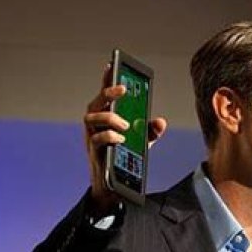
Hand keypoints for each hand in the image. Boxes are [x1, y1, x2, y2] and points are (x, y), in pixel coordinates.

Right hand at [83, 64, 166, 213]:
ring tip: (125, 125)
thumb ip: (150, 131)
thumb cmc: (123, 160)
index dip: (106, 80)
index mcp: (106, 120)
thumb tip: (161, 121)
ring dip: (110, 118)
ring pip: (91, 118)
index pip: (105, 96)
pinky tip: (121, 140)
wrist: (115, 188)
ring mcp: (92, 138)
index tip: (111, 64)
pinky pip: (97, 139)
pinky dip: (110, 136)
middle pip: (95, 103)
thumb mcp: (141, 144)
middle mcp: (95, 126)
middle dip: (108, 92)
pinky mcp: (93, 152)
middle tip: (122, 89)